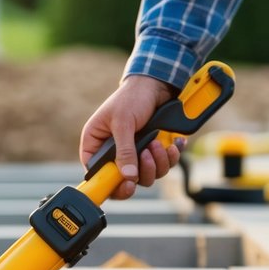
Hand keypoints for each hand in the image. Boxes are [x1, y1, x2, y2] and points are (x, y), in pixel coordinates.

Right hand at [80, 74, 181, 199]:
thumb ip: (124, 150)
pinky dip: (170, 157)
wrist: (156, 84)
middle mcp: (114, 152)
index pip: (98, 174)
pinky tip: (172, 144)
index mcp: (96, 144)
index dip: (111, 185)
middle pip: (125, 180)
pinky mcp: (153, 151)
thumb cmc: (131, 97)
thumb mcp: (123, 122)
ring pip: (147, 175)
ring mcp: (135, 153)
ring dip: (157, 162)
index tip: (127, 185)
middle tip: (147, 155)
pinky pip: (163, 165)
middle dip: (142, 171)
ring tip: (157, 143)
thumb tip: (127, 176)